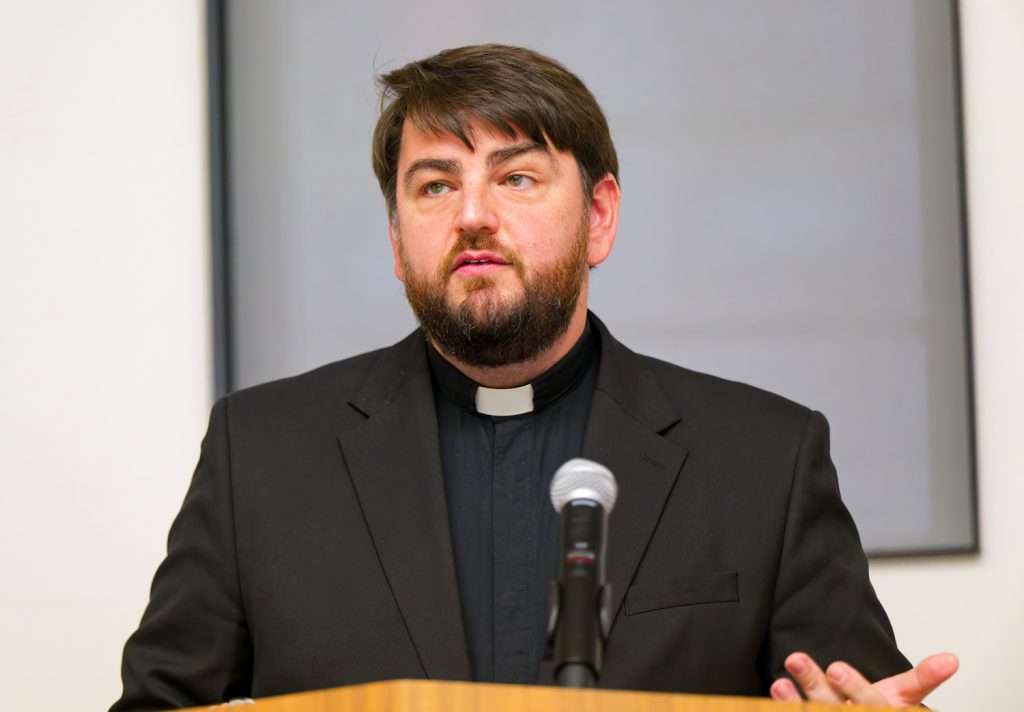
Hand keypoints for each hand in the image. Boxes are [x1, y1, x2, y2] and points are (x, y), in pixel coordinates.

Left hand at [770, 651, 958, 705]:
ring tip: (780, 680)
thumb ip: (923, 677)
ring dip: (794, 700)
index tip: (836, 667)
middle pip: (834, 707)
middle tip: (796, 659)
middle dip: (816, 685)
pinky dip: (785, 708)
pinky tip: (775, 693)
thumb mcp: (904, 699)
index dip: (854, 688)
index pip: (871, 704)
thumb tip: (951, 658)